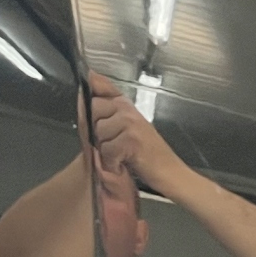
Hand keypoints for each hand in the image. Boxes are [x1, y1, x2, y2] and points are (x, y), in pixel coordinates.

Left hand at [85, 72, 186, 195]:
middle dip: (97, 131)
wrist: (169, 172)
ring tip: (121, 155)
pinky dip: (113, 163)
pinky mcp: (131, 139)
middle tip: (114, 144)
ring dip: (105, 150)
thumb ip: (103, 112)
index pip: (99, 84)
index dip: (90, 96)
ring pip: (98, 133)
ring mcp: (130, 122)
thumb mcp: (124, 129)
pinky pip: (107, 150)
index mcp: (123, 103)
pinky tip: (124, 164)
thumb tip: (86, 86)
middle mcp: (127, 108)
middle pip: (93, 110)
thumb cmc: (144, 153)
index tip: (98, 115)